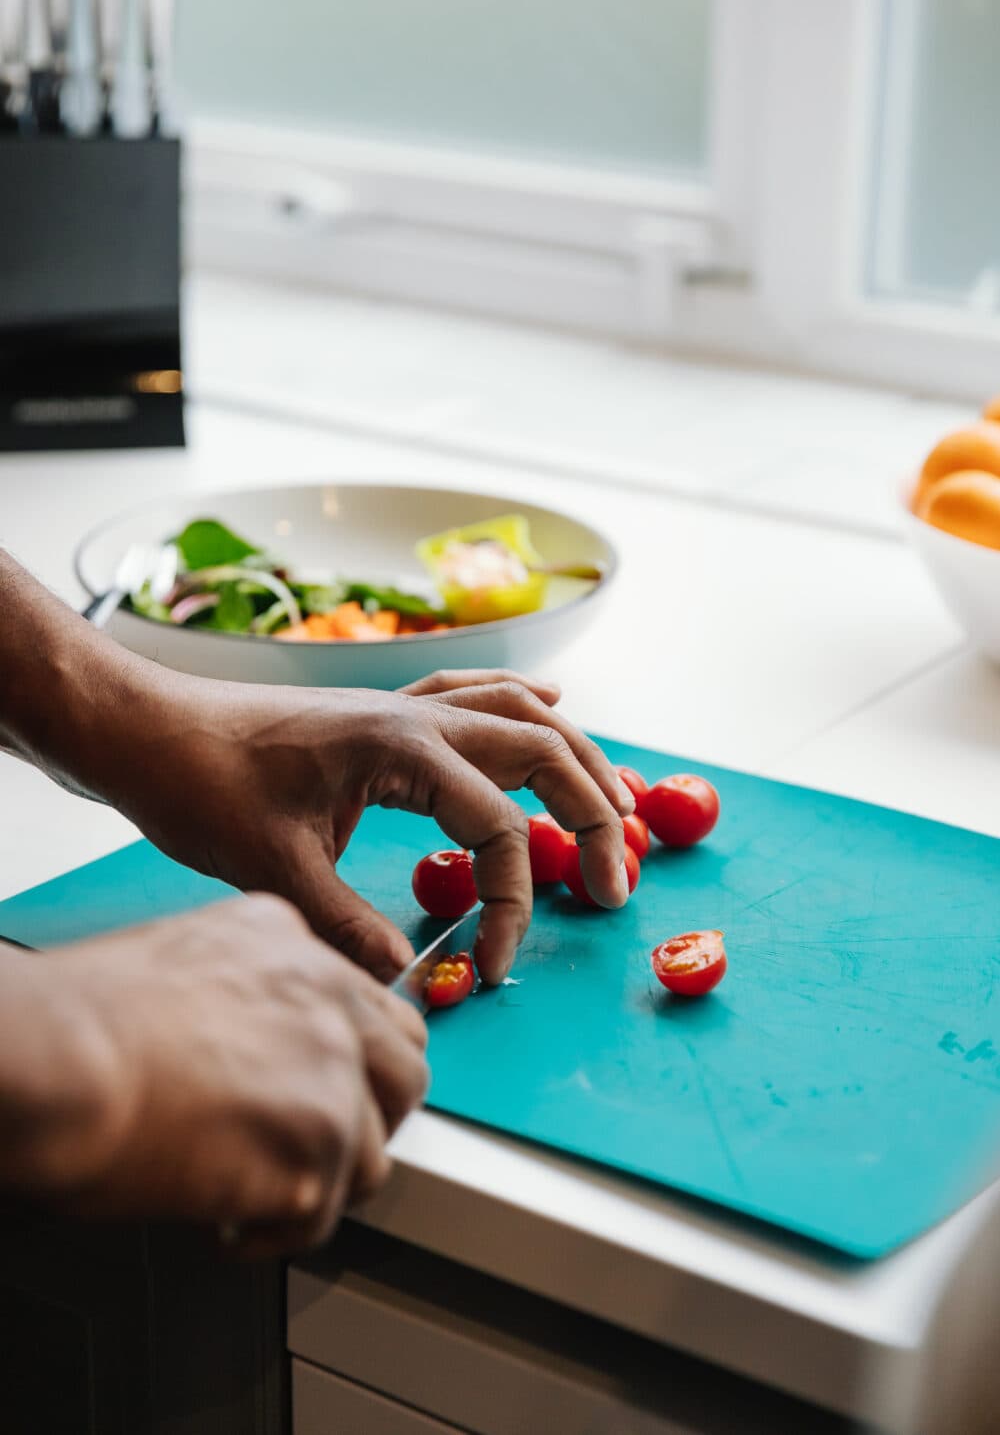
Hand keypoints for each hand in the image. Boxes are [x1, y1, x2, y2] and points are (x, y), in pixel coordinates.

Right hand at [2, 896, 427, 1257]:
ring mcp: (334, 1073)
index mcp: (294, 947)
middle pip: (405, 1076)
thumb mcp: (184, 959)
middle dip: (369, 1120)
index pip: (377, 1011)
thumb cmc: (84, 1020)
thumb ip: (250, 994)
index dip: (358, 1064)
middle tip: (315, 1149)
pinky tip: (226, 1222)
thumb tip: (258, 1051)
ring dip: (320, 1184)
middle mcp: (330, 1001)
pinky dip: (274, 1234)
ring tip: (255, 1191)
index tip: (329, 1093)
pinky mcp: (320, 1147)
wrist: (61, 1057)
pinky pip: (320, 1218)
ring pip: (374, 1155)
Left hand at [103, 669, 634, 984]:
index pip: (498, 827)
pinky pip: (476, 693)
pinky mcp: (384, 711)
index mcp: (401, 749)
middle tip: (613, 884)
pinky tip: (552, 699)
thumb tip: (408, 980)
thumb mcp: (273, 868)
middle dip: (593, 814)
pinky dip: (523, 702)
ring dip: (576, 754)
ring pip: (522, 712)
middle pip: (543, 748)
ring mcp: (403, 705)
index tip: (495, 963)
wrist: (147, 728)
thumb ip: (347, 926)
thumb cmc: (200, 785)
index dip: (512, 904)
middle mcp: (418, 716)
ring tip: (617, 802)